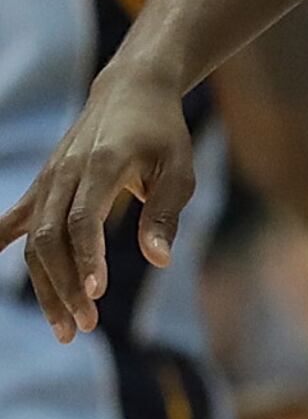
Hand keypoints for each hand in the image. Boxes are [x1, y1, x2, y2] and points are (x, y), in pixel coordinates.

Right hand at [4, 68, 200, 338]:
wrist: (130, 91)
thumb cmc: (163, 133)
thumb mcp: (179, 168)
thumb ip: (165, 214)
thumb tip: (160, 261)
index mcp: (100, 165)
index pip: (82, 220)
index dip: (86, 259)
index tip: (96, 295)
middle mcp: (65, 173)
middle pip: (50, 239)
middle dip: (64, 286)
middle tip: (84, 328)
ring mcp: (48, 180)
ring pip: (33, 239)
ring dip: (46, 285)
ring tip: (66, 327)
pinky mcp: (43, 186)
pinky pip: (13, 220)